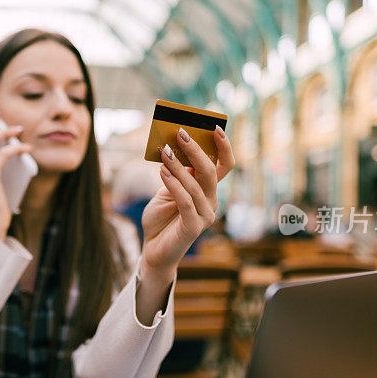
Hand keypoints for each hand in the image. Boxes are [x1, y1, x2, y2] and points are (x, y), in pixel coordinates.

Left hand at [140, 125, 234, 280]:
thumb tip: (174, 148)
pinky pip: (186, 202)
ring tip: (165, 153)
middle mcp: (211, 202)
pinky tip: (162, 172)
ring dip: (179, 166)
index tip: (215, 127)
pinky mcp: (193, 228)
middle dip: (196, 150)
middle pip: (211, 172)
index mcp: (207, 190)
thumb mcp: (165, 190)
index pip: (224, 166)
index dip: (224, 147)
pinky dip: (174, 185)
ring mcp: (205, 216)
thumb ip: (174, 173)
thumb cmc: (160, 220)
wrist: (153, 250)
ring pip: (197, 185)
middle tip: (180, 133)